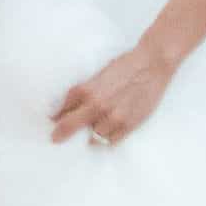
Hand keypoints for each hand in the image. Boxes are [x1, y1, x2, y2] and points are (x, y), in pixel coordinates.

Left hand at [52, 43, 176, 148]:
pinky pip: (112, 141)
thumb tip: (68, 108)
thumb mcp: (98, 75)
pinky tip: (107, 134)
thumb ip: (84, 92)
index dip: (56, 118)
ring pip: (93, 137)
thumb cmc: (126, 66)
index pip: (63, 110)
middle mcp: (98, 105)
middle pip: (71, 126)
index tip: (53, 123)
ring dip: (91, 135)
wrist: (153, 64)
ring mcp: (114, 117)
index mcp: (86, 90)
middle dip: (61, 134)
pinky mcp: (129, 124)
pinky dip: (107, 139)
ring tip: (93, 131)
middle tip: (55, 138)